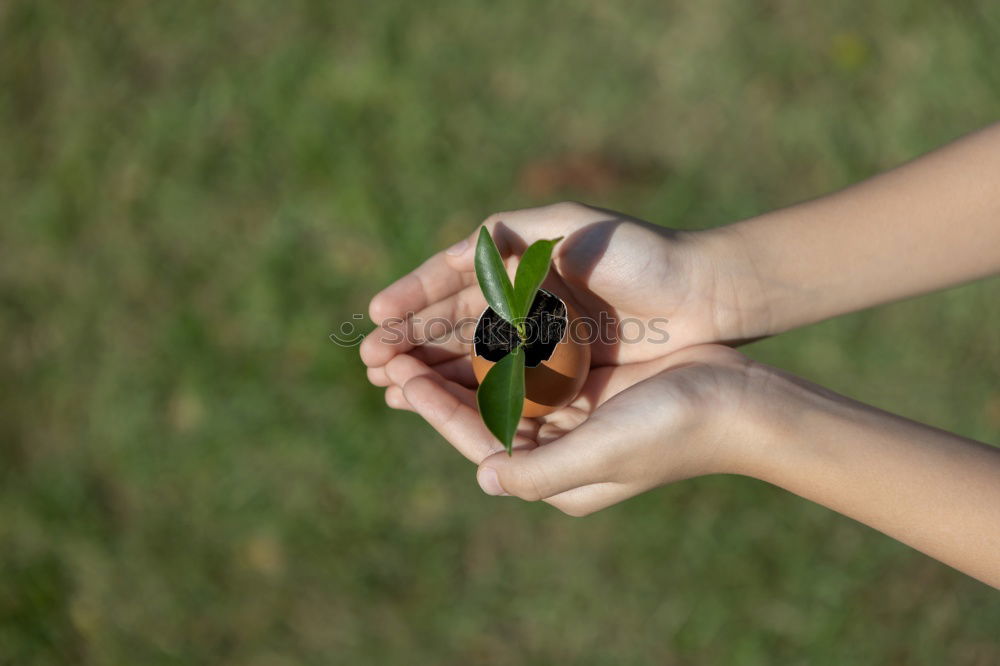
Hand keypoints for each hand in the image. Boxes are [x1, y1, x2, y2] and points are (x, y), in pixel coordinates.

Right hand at [361, 201, 766, 387]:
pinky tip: (438, 401)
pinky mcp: (561, 373)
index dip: (412, 297)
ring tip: (388, 384)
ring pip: (471, 357)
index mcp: (519, 262)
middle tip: (368, 359)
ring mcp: (540, 340)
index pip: (452, 281)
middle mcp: (523, 302)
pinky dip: (470, 392)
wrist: (703, 295)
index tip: (375, 314)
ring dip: (430, 369)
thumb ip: (514, 238)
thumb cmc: (641, 254)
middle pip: (453, 323)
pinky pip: (503, 384)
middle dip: (410, 339)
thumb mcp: (572, 229)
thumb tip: (455, 254)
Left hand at [379, 344, 759, 515]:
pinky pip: (530, 362)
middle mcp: (557, 448)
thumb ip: (536, 471)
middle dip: (436, 384)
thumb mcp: (601, 455)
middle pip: (480, 412)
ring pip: (499, 385)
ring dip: (459, 361)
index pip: (478, 440)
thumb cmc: (673, 430)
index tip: (399, 377)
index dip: (434, 408)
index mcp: (554, 475)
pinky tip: (477, 318)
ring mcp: (572, 415)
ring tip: (422, 337)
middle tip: (391, 356)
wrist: (742, 402)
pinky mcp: (589, 384)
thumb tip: (480, 476)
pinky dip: (500, 342)